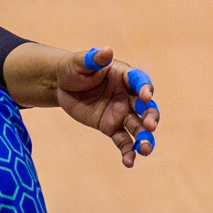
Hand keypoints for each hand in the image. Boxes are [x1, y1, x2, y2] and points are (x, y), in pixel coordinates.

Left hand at [55, 47, 159, 168]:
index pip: (139, 81)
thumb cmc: (73, 69)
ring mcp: (121, 113)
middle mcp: (127, 96)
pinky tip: (128, 162)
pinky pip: (123, 141)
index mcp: (124, 76)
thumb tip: (106, 50)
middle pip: (146, 108)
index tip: (146, 95)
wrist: (61, 86)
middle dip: (151, 116)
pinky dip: (128, 152)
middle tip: (150, 125)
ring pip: (138, 128)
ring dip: (144, 139)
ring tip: (145, 150)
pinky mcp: (111, 127)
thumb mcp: (79, 62)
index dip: (145, 88)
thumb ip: (93, 59)